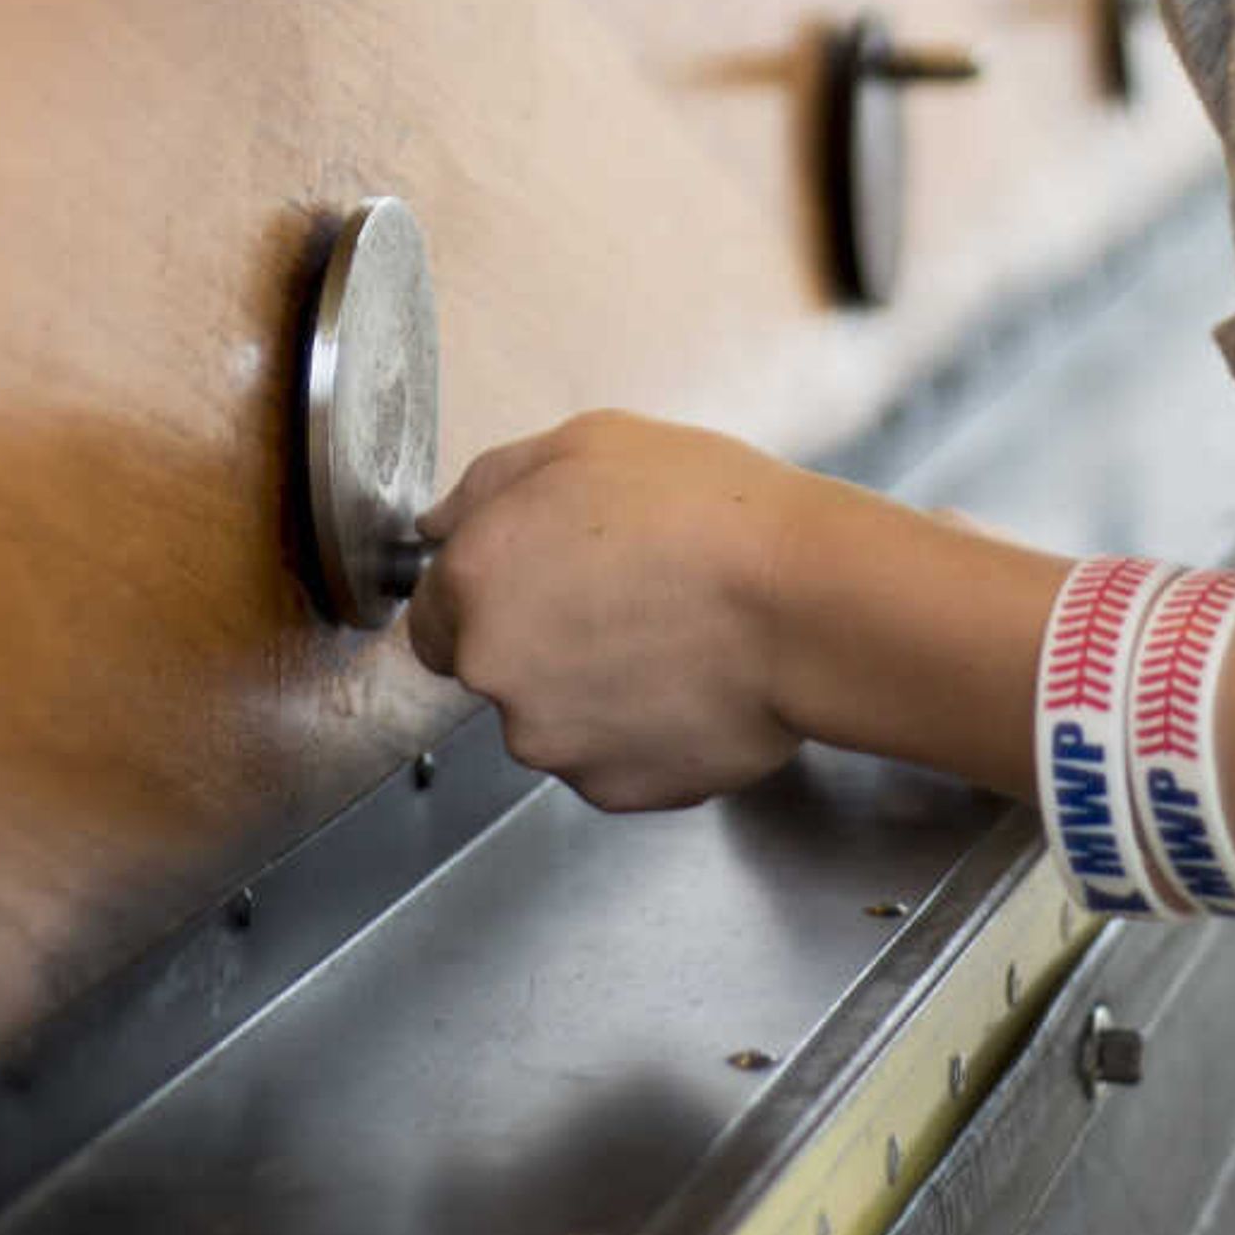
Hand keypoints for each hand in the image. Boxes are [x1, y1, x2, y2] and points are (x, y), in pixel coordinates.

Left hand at [405, 411, 809, 811]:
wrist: (804, 602)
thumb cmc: (705, 512)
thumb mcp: (585, 445)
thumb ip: (487, 486)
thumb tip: (437, 526)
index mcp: (473, 583)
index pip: (430, 618)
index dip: (485, 597)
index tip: (537, 584)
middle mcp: (495, 673)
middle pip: (492, 670)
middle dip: (538, 641)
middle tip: (619, 600)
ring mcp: (553, 742)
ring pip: (551, 720)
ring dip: (589, 690)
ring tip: (665, 638)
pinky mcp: (614, 789)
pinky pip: (609, 759)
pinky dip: (638, 731)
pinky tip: (685, 682)